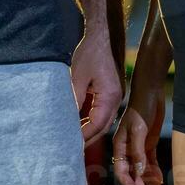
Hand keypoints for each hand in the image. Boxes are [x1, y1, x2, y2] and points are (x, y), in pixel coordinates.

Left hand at [71, 30, 122, 147]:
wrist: (102, 36)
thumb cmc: (90, 53)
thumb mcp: (78, 77)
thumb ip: (74, 99)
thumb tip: (67, 119)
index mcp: (110, 97)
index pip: (97, 124)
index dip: (85, 136)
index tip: (72, 144)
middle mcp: (117, 99)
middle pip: (103, 126)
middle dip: (89, 137)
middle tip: (73, 148)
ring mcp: (116, 96)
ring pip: (104, 119)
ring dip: (91, 129)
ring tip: (76, 139)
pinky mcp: (112, 91)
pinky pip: (103, 111)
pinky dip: (93, 119)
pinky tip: (81, 122)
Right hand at [112, 80, 166, 184]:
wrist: (150, 93)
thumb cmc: (140, 109)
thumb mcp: (138, 130)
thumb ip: (138, 152)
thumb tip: (139, 173)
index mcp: (119, 145)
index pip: (122, 170)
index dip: (129, 184)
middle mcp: (127, 148)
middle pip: (132, 173)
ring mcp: (138, 146)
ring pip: (142, 170)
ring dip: (149, 183)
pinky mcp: (148, 144)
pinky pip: (151, 162)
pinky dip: (155, 172)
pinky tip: (160, 181)